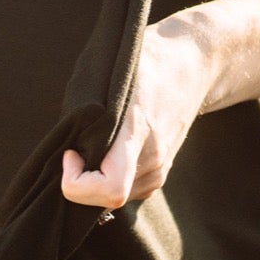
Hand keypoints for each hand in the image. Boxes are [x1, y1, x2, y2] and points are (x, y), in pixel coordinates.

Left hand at [60, 22, 211, 209]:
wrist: (195, 64)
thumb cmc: (147, 59)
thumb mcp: (110, 70)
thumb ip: (85, 106)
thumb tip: (64, 137)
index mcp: (137, 127)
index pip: (111, 186)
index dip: (78, 182)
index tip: (70, 153)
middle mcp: (152, 154)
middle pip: (108, 198)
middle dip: (80, 182)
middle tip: (74, 151)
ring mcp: (160, 165)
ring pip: (116, 200)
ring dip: (94, 183)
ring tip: (90, 147)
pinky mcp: (162, 170)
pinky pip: (128, 191)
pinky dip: (108, 180)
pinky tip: (105, 154)